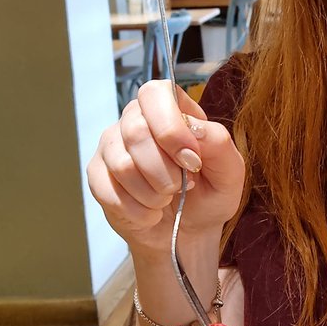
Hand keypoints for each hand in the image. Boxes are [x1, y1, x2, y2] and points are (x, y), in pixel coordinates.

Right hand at [87, 80, 244, 253]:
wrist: (188, 231)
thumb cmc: (210, 193)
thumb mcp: (229, 171)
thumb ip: (218, 143)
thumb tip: (194, 127)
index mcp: (170, 108)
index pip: (155, 94)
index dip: (170, 127)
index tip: (191, 160)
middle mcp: (135, 119)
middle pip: (136, 131)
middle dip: (165, 171)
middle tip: (181, 186)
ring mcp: (111, 146)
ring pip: (122, 164)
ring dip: (153, 194)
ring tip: (167, 199)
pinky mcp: (97, 175)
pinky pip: (109, 191)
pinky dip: (138, 211)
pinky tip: (150, 212)